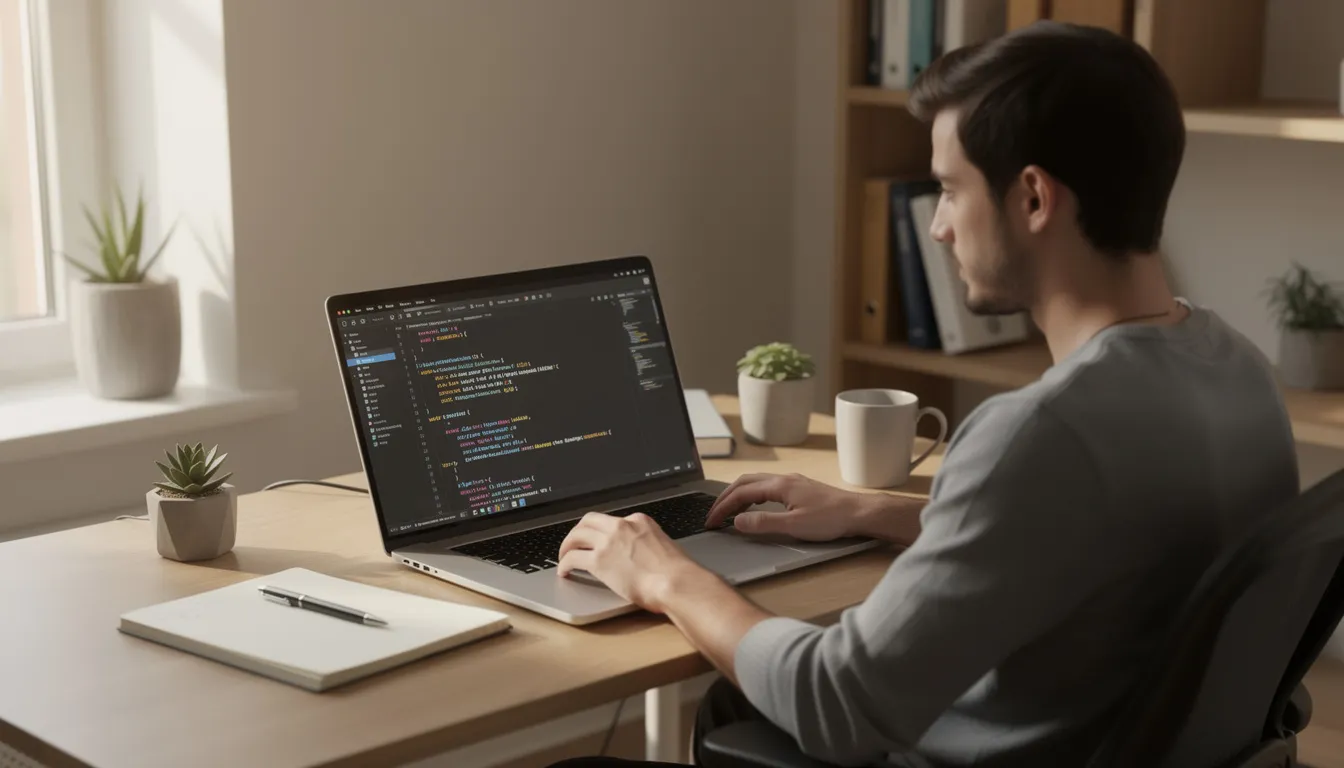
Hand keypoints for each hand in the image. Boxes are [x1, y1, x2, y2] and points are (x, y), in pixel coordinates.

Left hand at [556, 511, 704, 612]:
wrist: (676, 582)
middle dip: (578, 531)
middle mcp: (621, 526)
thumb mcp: (664, 548)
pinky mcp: (599, 561)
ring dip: (566, 545)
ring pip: (576, 535)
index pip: (613, 521)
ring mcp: (608, 542)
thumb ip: (649, 546)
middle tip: (574, 542)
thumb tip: (643, 557)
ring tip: (564, 556)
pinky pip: (573, 558)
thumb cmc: (677, 572)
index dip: (603, 532)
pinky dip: (564, 564)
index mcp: (639, 521)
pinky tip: (564, 572)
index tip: (599, 541)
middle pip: (589, 521)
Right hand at [705, 473, 896, 541]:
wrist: (859, 513)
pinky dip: (751, 495)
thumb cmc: (832, 519)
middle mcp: (783, 479)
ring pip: (755, 483)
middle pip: (744, 483)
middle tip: (713, 515)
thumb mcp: (794, 526)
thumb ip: (763, 523)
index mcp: (779, 485)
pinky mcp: (799, 488)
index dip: (722, 507)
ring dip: (737, 495)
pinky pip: (766, 487)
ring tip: (727, 511)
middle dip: (724, 498)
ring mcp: (792, 482)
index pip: (740, 493)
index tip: (711, 521)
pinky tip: (753, 506)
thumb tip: (737, 522)